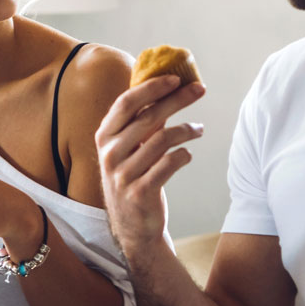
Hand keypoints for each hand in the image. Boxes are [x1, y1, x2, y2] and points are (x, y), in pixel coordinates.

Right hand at [96, 76, 205, 256]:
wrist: (133, 228)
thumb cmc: (135, 179)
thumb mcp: (132, 149)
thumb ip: (144, 122)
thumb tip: (167, 88)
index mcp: (104, 137)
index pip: (126, 103)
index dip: (151, 87)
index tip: (176, 78)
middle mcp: (109, 154)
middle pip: (148, 117)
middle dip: (177, 99)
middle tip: (200, 89)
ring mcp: (123, 175)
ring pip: (162, 140)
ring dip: (186, 130)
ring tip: (199, 129)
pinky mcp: (140, 192)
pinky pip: (169, 164)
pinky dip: (183, 155)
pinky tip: (188, 154)